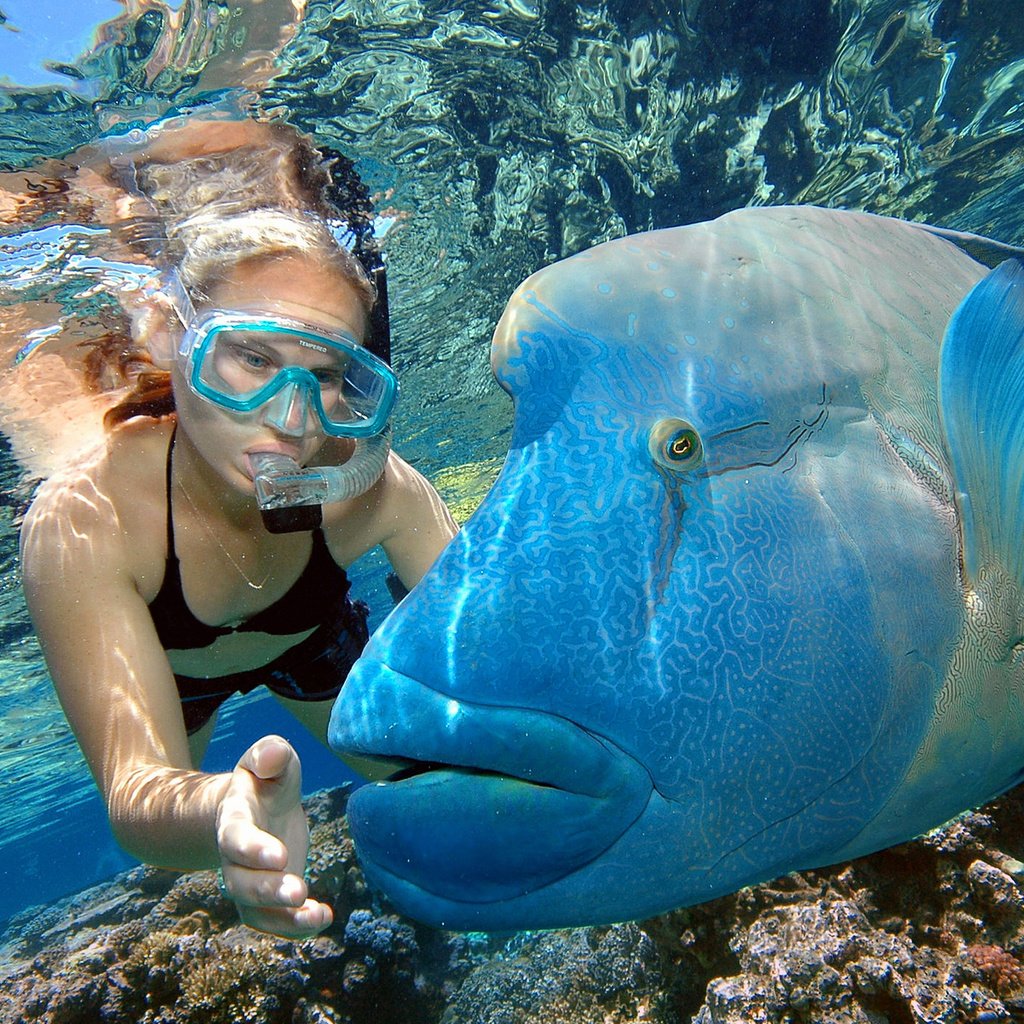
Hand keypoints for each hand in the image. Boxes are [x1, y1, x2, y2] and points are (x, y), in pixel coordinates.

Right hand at [215, 735, 332, 937]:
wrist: (256, 807)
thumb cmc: (266, 780)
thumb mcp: (269, 757)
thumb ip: (270, 753)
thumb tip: (272, 755)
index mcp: (233, 820)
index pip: (236, 838)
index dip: (254, 849)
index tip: (280, 855)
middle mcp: (234, 859)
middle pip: (242, 883)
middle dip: (268, 890)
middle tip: (299, 890)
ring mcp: (248, 882)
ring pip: (256, 911)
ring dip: (284, 918)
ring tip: (317, 915)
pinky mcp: (266, 900)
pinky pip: (274, 922)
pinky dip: (296, 927)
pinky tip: (323, 918)